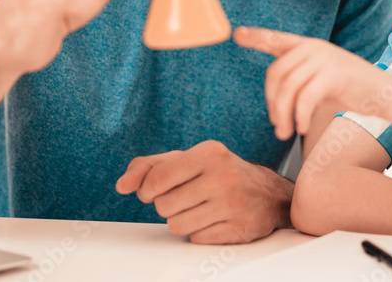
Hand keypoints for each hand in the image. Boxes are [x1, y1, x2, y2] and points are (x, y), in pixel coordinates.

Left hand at [115, 140, 291, 243]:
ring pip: (177, 226)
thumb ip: (149, 167)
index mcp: (210, 152)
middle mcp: (224, 176)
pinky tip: (213, 220)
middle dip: (167, 205)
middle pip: (164, 206)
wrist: (268, 193)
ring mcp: (235, 203)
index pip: (157, 179)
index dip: (147, 190)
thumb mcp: (186, 159)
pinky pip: (197, 239)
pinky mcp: (240, 228)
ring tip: (198, 209)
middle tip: (185, 198)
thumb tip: (123, 185)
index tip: (153, 191)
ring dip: (181, 221)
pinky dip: (199, 233)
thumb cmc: (219, 172)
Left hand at [233, 27, 391, 139]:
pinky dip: (300, 116)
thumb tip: (275, 95)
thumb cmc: (351, 90)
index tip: (237, 34)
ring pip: (288, 88)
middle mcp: (313, 47)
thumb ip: (300, 77)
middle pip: (276, 74)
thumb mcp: (321, 78)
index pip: (276, 39)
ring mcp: (323, 58)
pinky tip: (302, 128)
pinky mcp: (333, 74)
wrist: (385, 95)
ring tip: (286, 132)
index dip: (256, 37)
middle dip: (272, 104)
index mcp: (308, 46)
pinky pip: (305, 98)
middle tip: (277, 126)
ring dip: (283, 115)